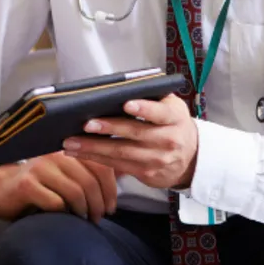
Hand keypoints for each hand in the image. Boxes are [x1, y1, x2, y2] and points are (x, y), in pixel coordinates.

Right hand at [0, 151, 117, 222]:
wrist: (2, 189)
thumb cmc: (41, 184)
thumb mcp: (66, 174)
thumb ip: (90, 171)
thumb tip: (125, 172)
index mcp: (68, 149)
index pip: (100, 165)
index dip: (110, 189)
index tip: (112, 207)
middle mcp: (55, 155)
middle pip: (89, 181)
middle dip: (99, 204)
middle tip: (99, 218)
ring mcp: (40, 168)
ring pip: (75, 192)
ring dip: (84, 211)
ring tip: (85, 220)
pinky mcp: (27, 184)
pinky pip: (56, 203)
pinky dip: (64, 213)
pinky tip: (65, 218)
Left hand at [62, 94, 197, 189]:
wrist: (192, 157)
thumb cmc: (173, 124)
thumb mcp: (171, 107)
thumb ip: (151, 98)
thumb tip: (115, 91)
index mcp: (174, 117)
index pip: (160, 112)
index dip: (144, 109)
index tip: (127, 104)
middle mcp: (168, 139)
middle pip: (135, 133)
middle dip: (108, 128)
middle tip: (86, 124)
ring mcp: (157, 159)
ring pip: (121, 153)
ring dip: (93, 147)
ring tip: (71, 141)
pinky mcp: (146, 173)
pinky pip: (117, 166)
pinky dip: (95, 158)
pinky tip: (79, 151)